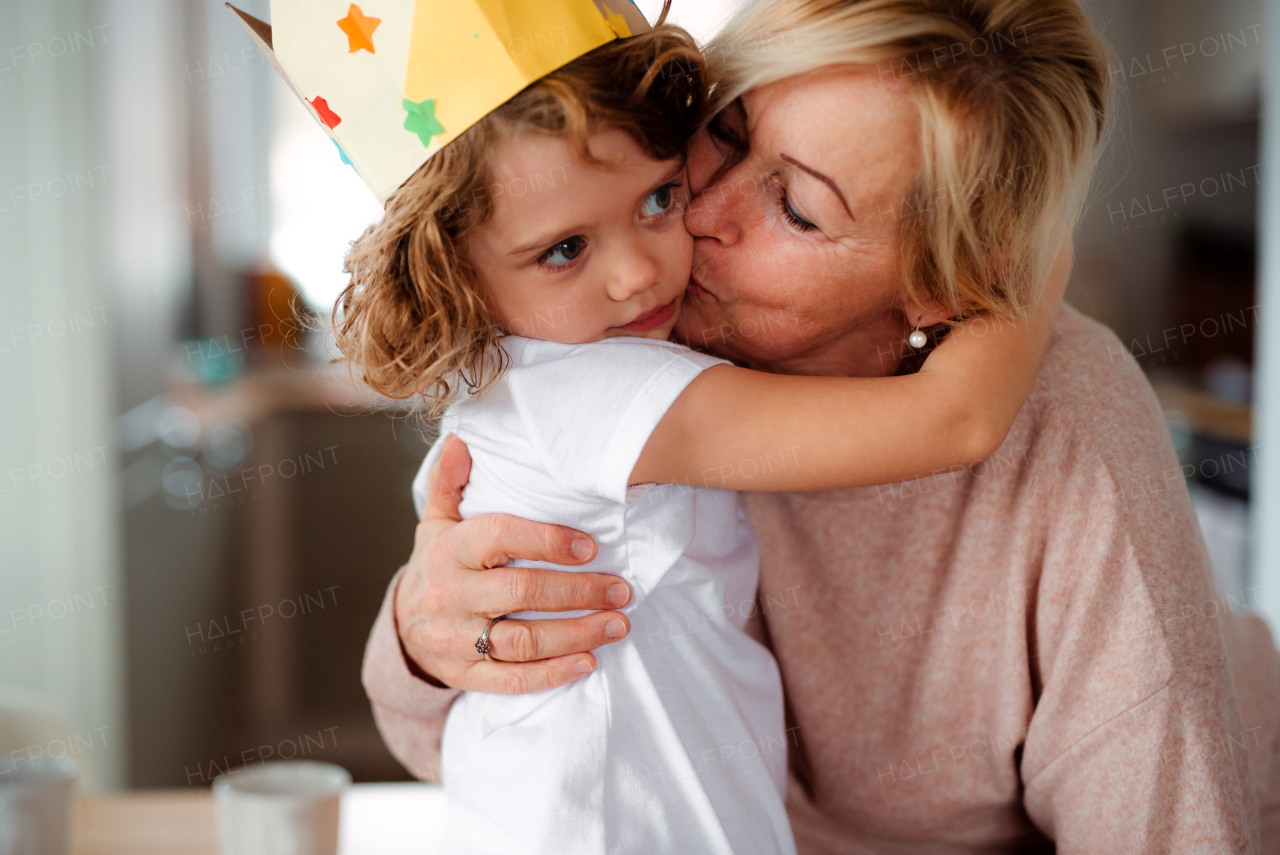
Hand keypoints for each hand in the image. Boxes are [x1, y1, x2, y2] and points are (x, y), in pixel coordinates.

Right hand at [394, 435, 632, 693]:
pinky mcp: (465, 676)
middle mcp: (450, 595)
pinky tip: (589, 662)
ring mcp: (456, 639)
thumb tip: (460, 440)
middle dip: (578, 592)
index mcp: (450, 550)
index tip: (591, 546)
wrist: (402, 630)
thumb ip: (451, 483)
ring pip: (523, 641)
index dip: (548, 540)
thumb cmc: (437, 566)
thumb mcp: (437, 523)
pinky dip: (553, 674)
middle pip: (521, 592)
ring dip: (577, 634)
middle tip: (623, 591)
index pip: (501, 538)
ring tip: (619, 625)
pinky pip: (513, 680)